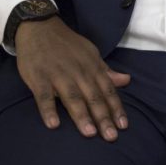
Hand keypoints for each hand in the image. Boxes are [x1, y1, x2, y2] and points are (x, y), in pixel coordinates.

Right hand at [14, 16, 130, 139]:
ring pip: (72, 97)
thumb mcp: (91, 53)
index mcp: (92, 67)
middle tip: (111, 137)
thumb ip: (106, 71)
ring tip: (90, 133)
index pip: (107, 90)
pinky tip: (54, 124)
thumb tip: (126, 81)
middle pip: (93, 97)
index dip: (116, 108)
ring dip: (81, 115)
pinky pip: (44, 96)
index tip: (123, 126)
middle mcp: (78, 72)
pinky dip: (48, 109)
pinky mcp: (39, 78)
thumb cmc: (67, 45)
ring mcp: (58, 75)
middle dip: (103, 117)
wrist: (40, 27)